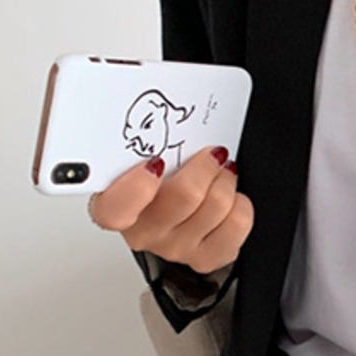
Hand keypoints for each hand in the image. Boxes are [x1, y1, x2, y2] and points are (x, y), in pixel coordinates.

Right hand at [89, 144, 253, 276]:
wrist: (176, 211)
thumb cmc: (157, 178)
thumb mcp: (138, 155)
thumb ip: (144, 140)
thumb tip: (166, 98)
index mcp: (115, 206)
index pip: (114, 210)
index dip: (137, 187)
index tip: (156, 161)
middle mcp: (144, 233)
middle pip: (184, 197)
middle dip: (205, 165)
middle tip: (209, 154)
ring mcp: (176, 248)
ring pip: (216, 207)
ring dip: (226, 180)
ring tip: (221, 172)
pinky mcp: (207, 258)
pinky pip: (236, 225)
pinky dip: (241, 205)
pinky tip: (230, 198)